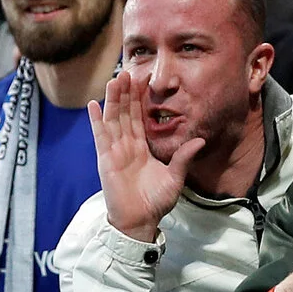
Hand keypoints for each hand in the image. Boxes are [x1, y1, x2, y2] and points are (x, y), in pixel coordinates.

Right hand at [89, 68, 200, 243]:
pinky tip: (92, 104)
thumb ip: (183, 157)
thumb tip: (200, 139)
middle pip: (125, 112)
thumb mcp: (175, 177)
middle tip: (128, 70)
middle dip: (126, 92)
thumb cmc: (155, 202)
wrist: (140, 221)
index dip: (141, 98)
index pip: (141, 116)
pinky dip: (95, 120)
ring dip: (112, 99)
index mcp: (142, 147)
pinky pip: (100, 136)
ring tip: (114, 79)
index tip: (144, 78)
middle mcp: (127, 145)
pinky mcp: (105, 159)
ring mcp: (115, 150)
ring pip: (113, 119)